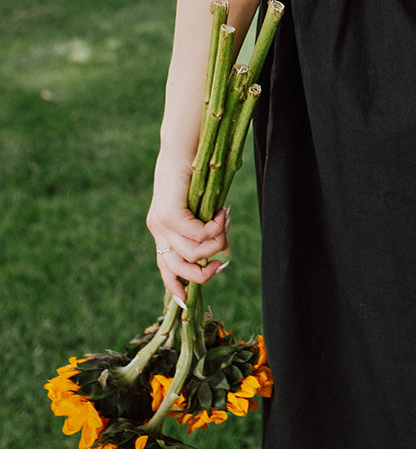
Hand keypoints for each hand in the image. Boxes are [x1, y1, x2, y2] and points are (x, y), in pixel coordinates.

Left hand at [146, 149, 230, 305]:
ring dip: (216, 242)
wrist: (184, 146)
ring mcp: (161, 222)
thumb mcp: (203, 208)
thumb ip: (208, 231)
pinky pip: (196, 234)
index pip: (164, 267)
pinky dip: (214, 228)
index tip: (187, 303)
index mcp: (161, 230)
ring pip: (192, 252)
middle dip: (204, 272)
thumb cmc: (196, 172)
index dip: (175, 287)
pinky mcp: (169, 213)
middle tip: (223, 262)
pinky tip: (222, 213)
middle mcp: (157, 229)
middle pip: (178, 268)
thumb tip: (223, 251)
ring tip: (226, 223)